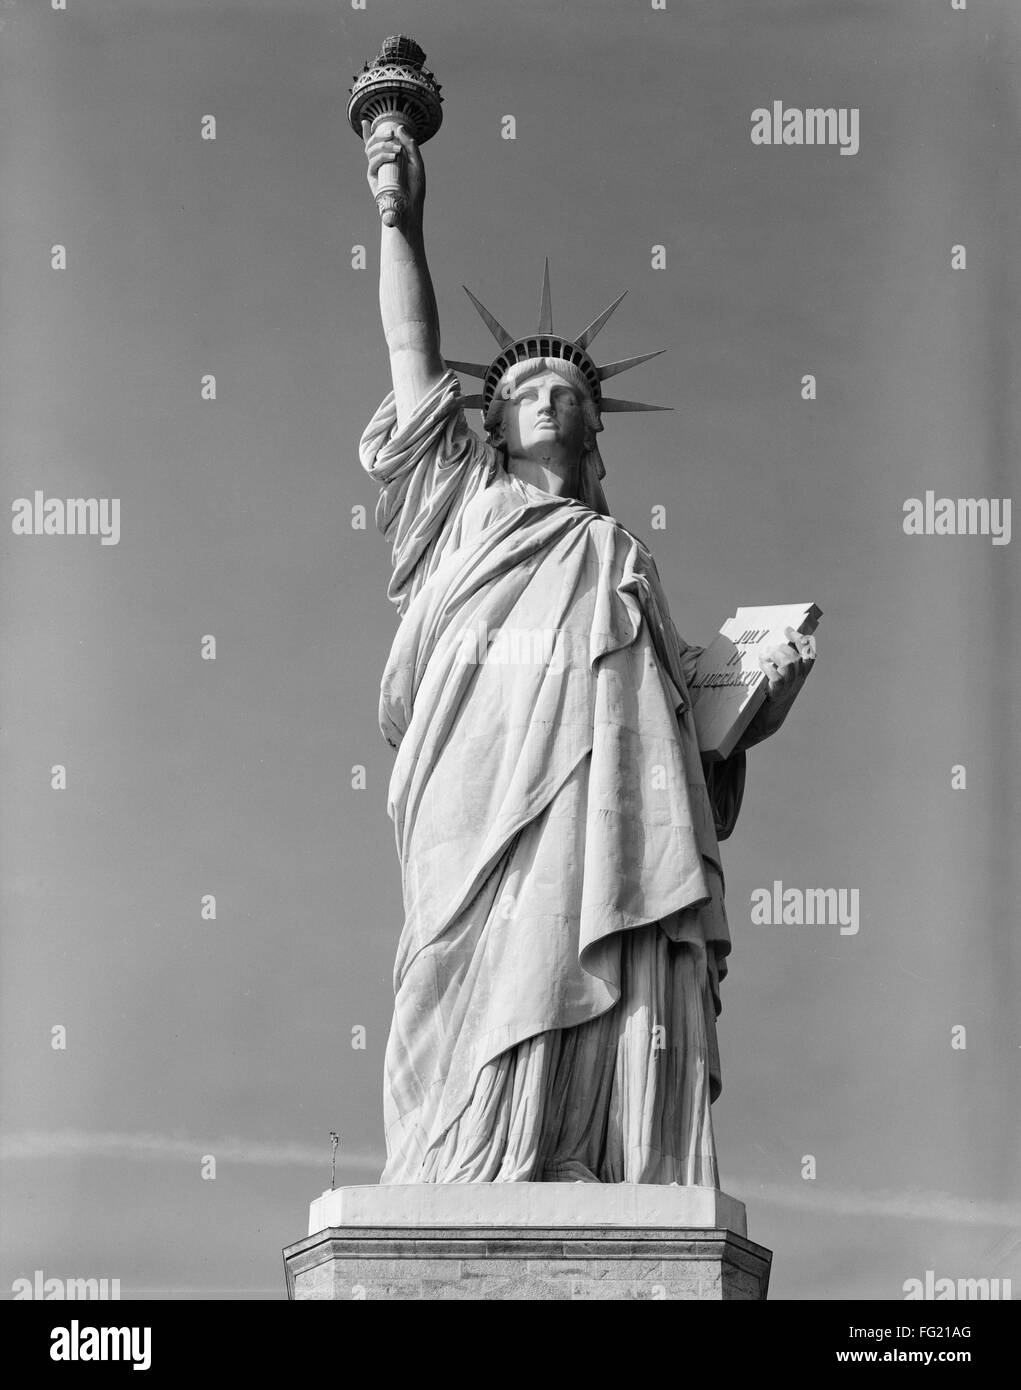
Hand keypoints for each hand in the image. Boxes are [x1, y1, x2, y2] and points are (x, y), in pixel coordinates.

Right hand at [362, 119, 425, 225]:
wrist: (411, 206)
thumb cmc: (415, 187)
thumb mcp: (416, 163)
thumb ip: (410, 145)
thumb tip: (399, 127)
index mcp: (389, 157)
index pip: (376, 143)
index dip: (367, 132)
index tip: (365, 121)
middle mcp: (380, 162)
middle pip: (372, 143)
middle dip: (380, 135)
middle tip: (391, 133)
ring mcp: (376, 169)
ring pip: (370, 150)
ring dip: (383, 145)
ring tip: (397, 150)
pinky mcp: (373, 178)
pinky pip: (372, 163)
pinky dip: (381, 157)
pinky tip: (392, 157)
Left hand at [738, 627, 816, 747]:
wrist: (765, 722)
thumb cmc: (768, 695)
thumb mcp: (779, 678)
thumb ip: (779, 663)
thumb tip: (771, 643)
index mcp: (801, 675)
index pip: (810, 654)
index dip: (802, 640)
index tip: (788, 630)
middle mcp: (798, 681)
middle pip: (798, 657)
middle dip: (783, 647)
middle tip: (770, 647)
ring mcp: (788, 688)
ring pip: (789, 665)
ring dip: (776, 656)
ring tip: (764, 655)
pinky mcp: (777, 695)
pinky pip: (777, 678)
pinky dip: (769, 668)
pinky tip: (762, 665)